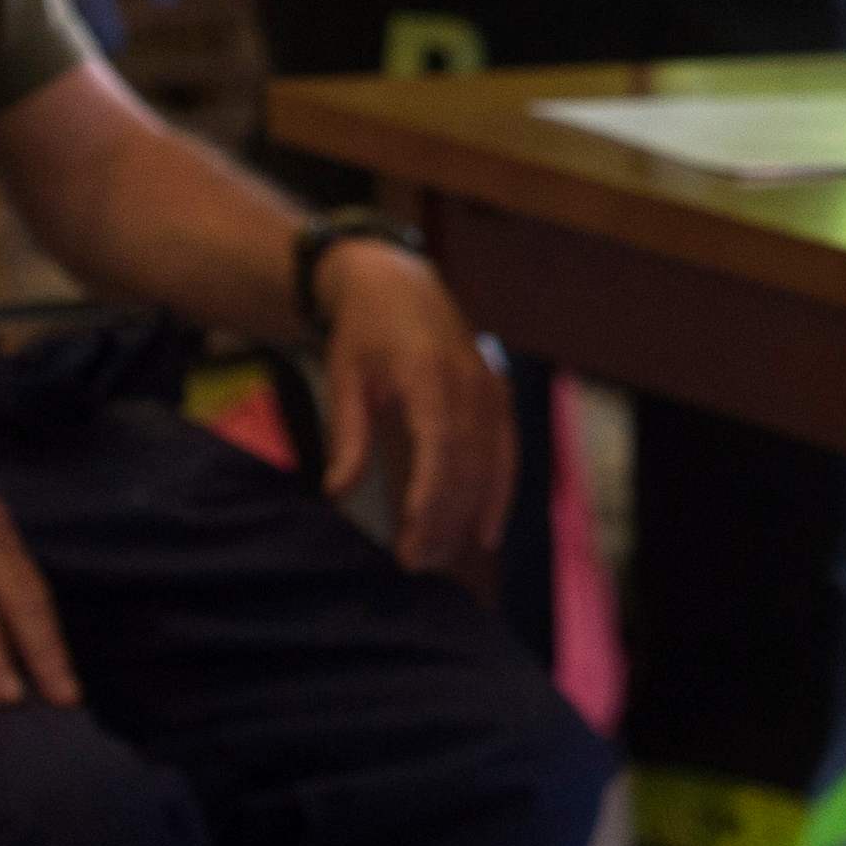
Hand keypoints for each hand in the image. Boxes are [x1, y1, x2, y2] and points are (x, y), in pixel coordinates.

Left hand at [314, 239, 514, 577]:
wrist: (398, 284)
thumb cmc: (364, 333)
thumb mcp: (345, 378)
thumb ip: (349, 436)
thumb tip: (339, 492)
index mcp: (430, 374)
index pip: (441, 444)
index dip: (432, 493)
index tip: (413, 534)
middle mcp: (470, 383)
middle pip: (468, 462)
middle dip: (445, 517)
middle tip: (415, 561)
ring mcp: (490, 389)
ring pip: (491, 463)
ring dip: (468, 514)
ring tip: (439, 555)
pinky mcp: (498, 396)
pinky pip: (507, 452)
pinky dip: (500, 493)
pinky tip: (487, 531)